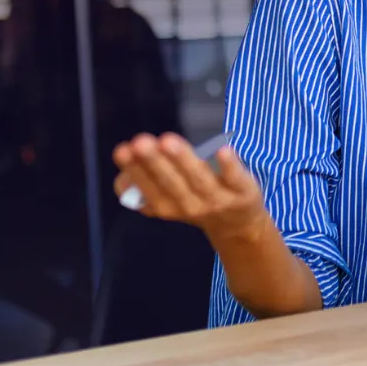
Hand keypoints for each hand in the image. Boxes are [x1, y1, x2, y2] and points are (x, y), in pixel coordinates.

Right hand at [112, 133, 267, 242]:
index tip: (123, 150)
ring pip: (199, 179)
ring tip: (167, 140)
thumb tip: (123, 178)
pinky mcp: (243, 192)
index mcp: (167, 206)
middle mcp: (190, 206)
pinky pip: (235, 178)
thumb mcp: (166, 200)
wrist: (238, 225)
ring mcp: (218, 200)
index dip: (134, 170)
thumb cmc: (195, 200)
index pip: (147, 190)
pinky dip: (229, 166)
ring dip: (184, 160)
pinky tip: (222, 149)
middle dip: (154, 162)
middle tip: (140, 142)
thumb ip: (144, 187)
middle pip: (171, 183)